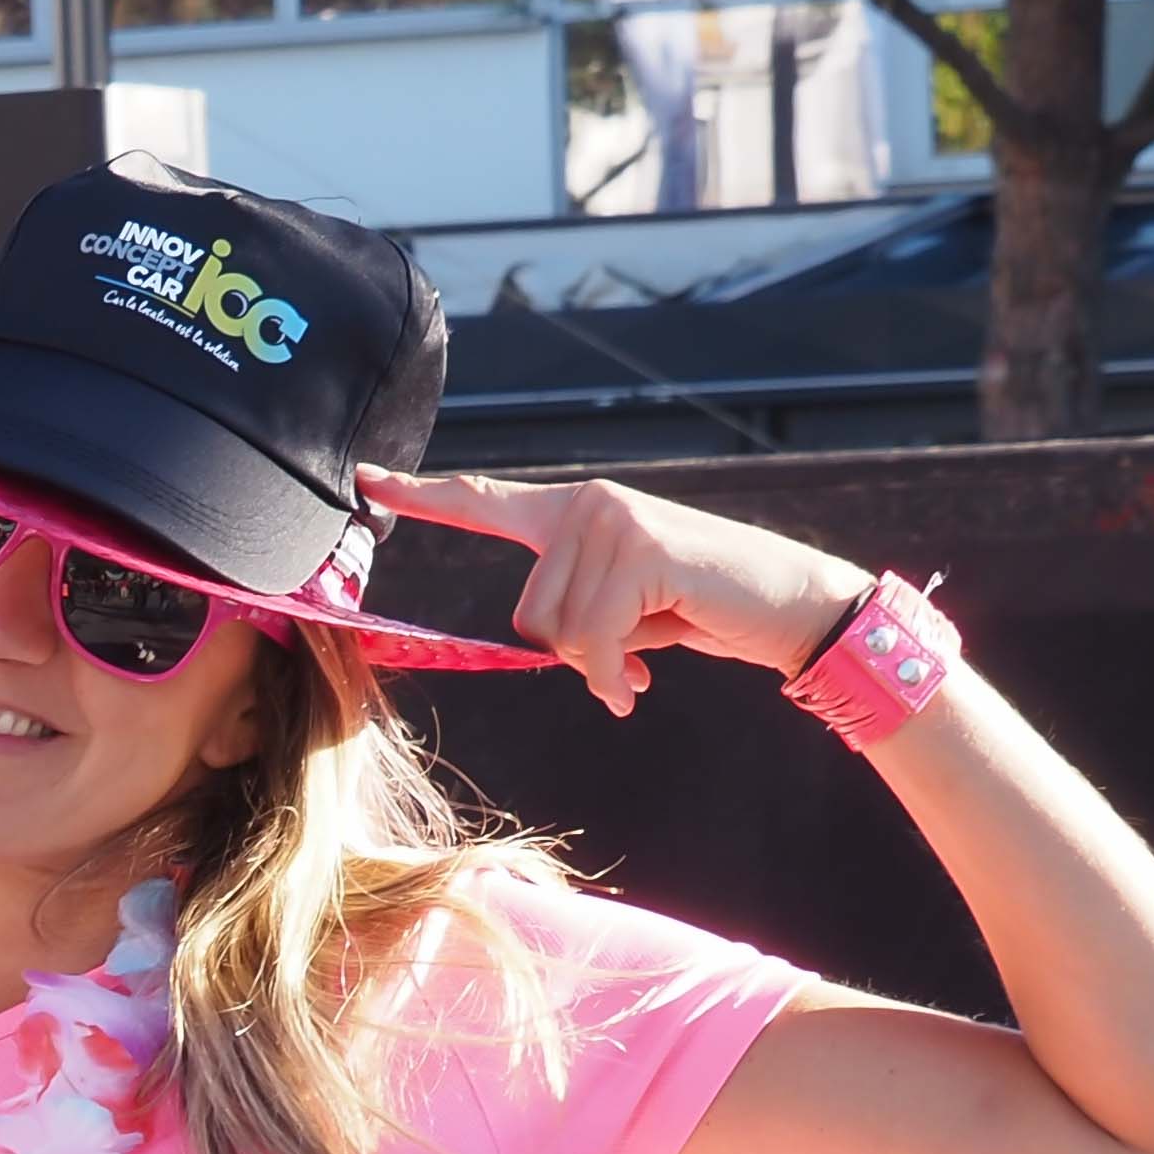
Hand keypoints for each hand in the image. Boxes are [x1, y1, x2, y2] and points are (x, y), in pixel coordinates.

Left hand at [361, 464, 877, 720]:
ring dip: (604, 661)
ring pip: (557, 635)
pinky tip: (645, 673)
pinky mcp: (639, 551)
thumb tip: (540, 646)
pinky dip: (615, 675)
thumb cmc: (699, 608)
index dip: (423, 495)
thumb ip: (568, 612)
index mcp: (573, 513)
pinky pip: (592, 644)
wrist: (789, 605)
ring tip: (654, 638)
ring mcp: (612, 521)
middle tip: (635, 639)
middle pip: (528, 617)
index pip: (485, 500)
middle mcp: (587, 504)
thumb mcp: (619, 610)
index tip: (364, 479)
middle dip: (577, 651)